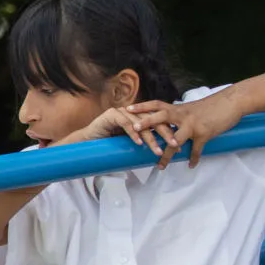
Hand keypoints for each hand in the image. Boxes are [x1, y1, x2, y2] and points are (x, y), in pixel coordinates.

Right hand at [66, 105, 181, 161]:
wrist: (87, 141)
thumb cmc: (109, 143)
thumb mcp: (130, 142)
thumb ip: (143, 141)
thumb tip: (162, 153)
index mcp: (139, 116)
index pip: (157, 121)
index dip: (168, 132)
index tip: (178, 145)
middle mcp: (132, 112)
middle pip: (153, 120)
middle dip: (165, 133)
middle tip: (174, 145)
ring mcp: (121, 111)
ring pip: (140, 123)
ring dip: (150, 137)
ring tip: (157, 150)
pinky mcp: (111, 114)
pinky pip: (125, 123)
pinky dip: (132, 133)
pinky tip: (138, 143)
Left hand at [126, 90, 243, 167]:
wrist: (233, 101)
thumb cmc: (212, 105)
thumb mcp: (192, 108)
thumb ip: (180, 115)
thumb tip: (170, 121)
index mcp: (178, 108)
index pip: (156, 104)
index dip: (142, 106)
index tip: (127, 108)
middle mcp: (182, 115)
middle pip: (161, 117)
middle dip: (147, 123)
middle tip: (133, 129)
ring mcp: (193, 125)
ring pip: (175, 141)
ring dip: (167, 154)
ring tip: (160, 165)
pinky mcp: (204, 133)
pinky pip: (196, 150)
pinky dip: (193, 158)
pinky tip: (191, 165)